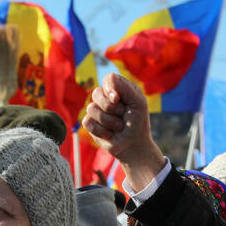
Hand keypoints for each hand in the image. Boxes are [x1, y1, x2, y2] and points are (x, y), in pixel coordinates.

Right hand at [83, 73, 164, 191]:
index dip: (111, 89)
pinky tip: (110, 134)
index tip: (118, 100)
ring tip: (118, 127)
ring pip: (91, 108)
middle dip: (111, 108)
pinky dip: (101, 130)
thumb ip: (125, 87)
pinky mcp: (90, 123)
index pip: (108, 79)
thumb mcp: (138, 102)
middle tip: (123, 116)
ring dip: (109, 121)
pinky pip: (87, 122)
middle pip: (97, 93)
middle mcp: (106, 97)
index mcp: (119, 89)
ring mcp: (97, 110)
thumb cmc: (138, 123)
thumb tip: (107, 81)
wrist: (134, 146)